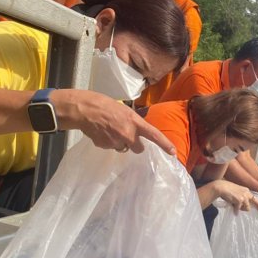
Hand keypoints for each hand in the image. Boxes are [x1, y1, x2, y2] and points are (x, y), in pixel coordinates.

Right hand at [54, 89, 175, 154]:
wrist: (84, 109)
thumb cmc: (104, 104)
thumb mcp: (124, 110)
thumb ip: (132, 123)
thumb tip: (136, 134)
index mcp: (134, 122)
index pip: (154, 135)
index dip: (165, 144)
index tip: (174, 153)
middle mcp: (128, 134)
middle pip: (138, 148)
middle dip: (134, 145)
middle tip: (125, 134)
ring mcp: (117, 141)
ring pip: (123, 148)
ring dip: (119, 142)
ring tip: (109, 129)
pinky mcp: (106, 146)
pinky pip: (110, 147)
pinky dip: (107, 142)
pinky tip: (100, 131)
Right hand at [214, 180, 257, 215]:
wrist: (221, 187)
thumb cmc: (226, 190)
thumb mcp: (237, 192)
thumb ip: (242, 198)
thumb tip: (245, 207)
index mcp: (246, 190)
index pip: (255, 199)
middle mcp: (247, 193)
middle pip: (257, 202)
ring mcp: (244, 197)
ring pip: (247, 208)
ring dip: (241, 209)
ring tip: (234, 206)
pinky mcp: (239, 200)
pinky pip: (239, 209)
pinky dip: (235, 211)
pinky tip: (233, 210)